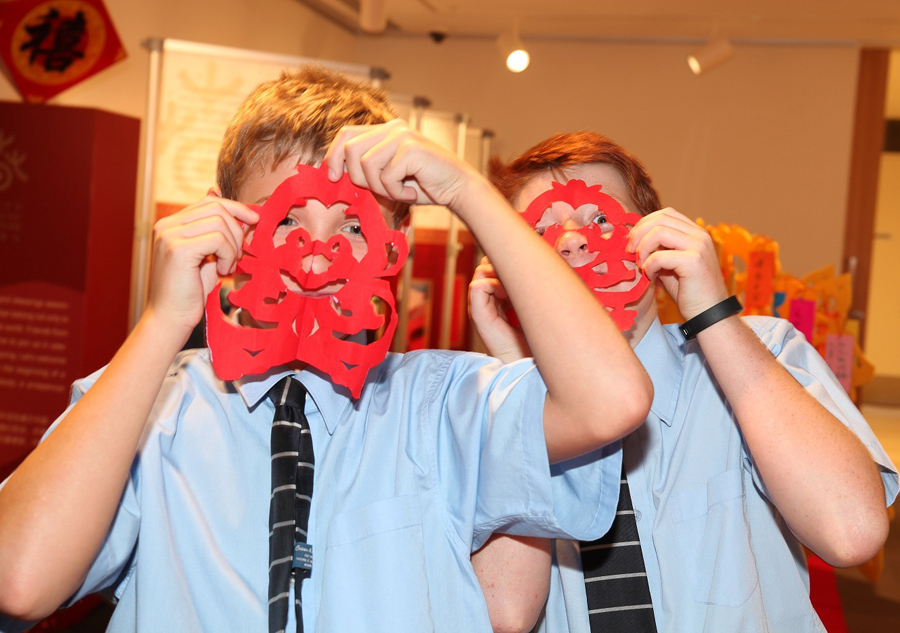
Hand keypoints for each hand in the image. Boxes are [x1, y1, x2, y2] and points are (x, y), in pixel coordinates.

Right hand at [146, 195, 257, 339]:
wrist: (170, 319)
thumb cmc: (190, 292)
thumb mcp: (208, 257)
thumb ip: (217, 234)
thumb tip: (240, 212)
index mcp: (170, 224)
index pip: (209, 202)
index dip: (235, 208)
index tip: (254, 220)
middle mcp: (166, 225)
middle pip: (216, 207)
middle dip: (237, 229)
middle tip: (238, 255)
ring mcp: (169, 235)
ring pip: (219, 222)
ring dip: (233, 246)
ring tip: (228, 266)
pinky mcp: (178, 250)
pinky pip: (218, 239)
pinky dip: (228, 255)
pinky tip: (222, 271)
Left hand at [323, 120, 476, 209]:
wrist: (458, 188)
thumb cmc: (423, 185)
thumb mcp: (387, 175)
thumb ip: (366, 169)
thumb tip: (333, 173)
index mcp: (385, 130)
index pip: (346, 135)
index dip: (333, 155)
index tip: (332, 176)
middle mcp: (392, 127)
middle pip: (351, 150)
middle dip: (358, 178)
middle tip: (379, 191)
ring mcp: (402, 136)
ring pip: (366, 165)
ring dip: (380, 188)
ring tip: (399, 191)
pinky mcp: (411, 149)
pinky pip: (386, 176)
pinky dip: (396, 192)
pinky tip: (411, 191)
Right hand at [468, 257, 530, 362]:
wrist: (527, 359)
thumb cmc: (533, 335)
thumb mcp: (528, 302)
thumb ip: (522, 285)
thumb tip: (528, 262)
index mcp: (497, 297)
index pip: (493, 266)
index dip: (506, 263)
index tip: (524, 272)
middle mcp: (486, 300)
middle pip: (486, 265)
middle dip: (501, 265)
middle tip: (518, 278)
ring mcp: (480, 307)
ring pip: (481, 272)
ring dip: (498, 274)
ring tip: (512, 289)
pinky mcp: (477, 315)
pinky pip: (477, 286)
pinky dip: (493, 284)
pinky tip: (507, 295)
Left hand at [628, 208, 727, 319]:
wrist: (709, 314)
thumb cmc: (688, 291)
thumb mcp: (670, 264)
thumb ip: (658, 249)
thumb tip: (633, 240)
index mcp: (695, 232)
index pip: (665, 214)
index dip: (644, 224)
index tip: (632, 241)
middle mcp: (699, 235)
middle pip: (660, 219)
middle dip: (638, 234)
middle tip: (630, 252)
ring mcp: (699, 246)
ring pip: (658, 232)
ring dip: (642, 249)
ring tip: (641, 265)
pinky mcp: (694, 261)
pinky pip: (659, 256)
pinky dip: (648, 265)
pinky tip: (650, 276)